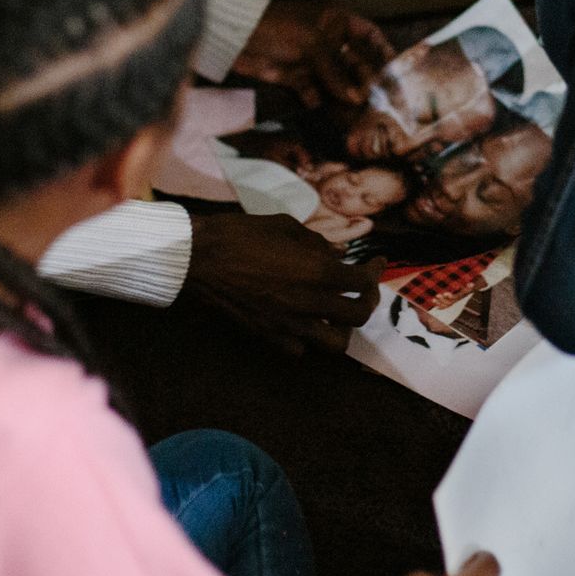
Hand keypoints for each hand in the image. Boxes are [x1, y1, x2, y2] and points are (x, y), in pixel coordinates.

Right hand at [185, 211, 384, 354]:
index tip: (376, 262)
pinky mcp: (268, 336)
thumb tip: (338, 252)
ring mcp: (289, 324)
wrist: (198, 258)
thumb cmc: (240, 233)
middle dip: (366, 301)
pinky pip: (301, 350)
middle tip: (361, 290)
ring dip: (342, 328)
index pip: (362, 280)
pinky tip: (304, 322)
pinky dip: (308, 339)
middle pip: (358, 316)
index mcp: (317, 270)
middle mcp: (309, 302)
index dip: (374, 271)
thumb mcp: (285, 225)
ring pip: (336, 344)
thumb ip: (317, 242)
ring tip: (336, 313)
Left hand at [233, 0, 394, 107]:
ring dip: (344, 95)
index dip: (383, 50)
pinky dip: (318, 100)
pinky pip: (313, 91)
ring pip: (335, 81)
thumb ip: (334, 72)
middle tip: (377, 100)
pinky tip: (326, 110)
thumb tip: (356, 98)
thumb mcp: (312, 44)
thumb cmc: (277, 27)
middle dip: (365, 80)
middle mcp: (327, 39)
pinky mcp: (294, 76)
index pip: (368, 33)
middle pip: (354, 62)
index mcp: (336, 20)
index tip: (395, 70)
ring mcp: (311, 59)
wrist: (235, 36)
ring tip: (358, 113)